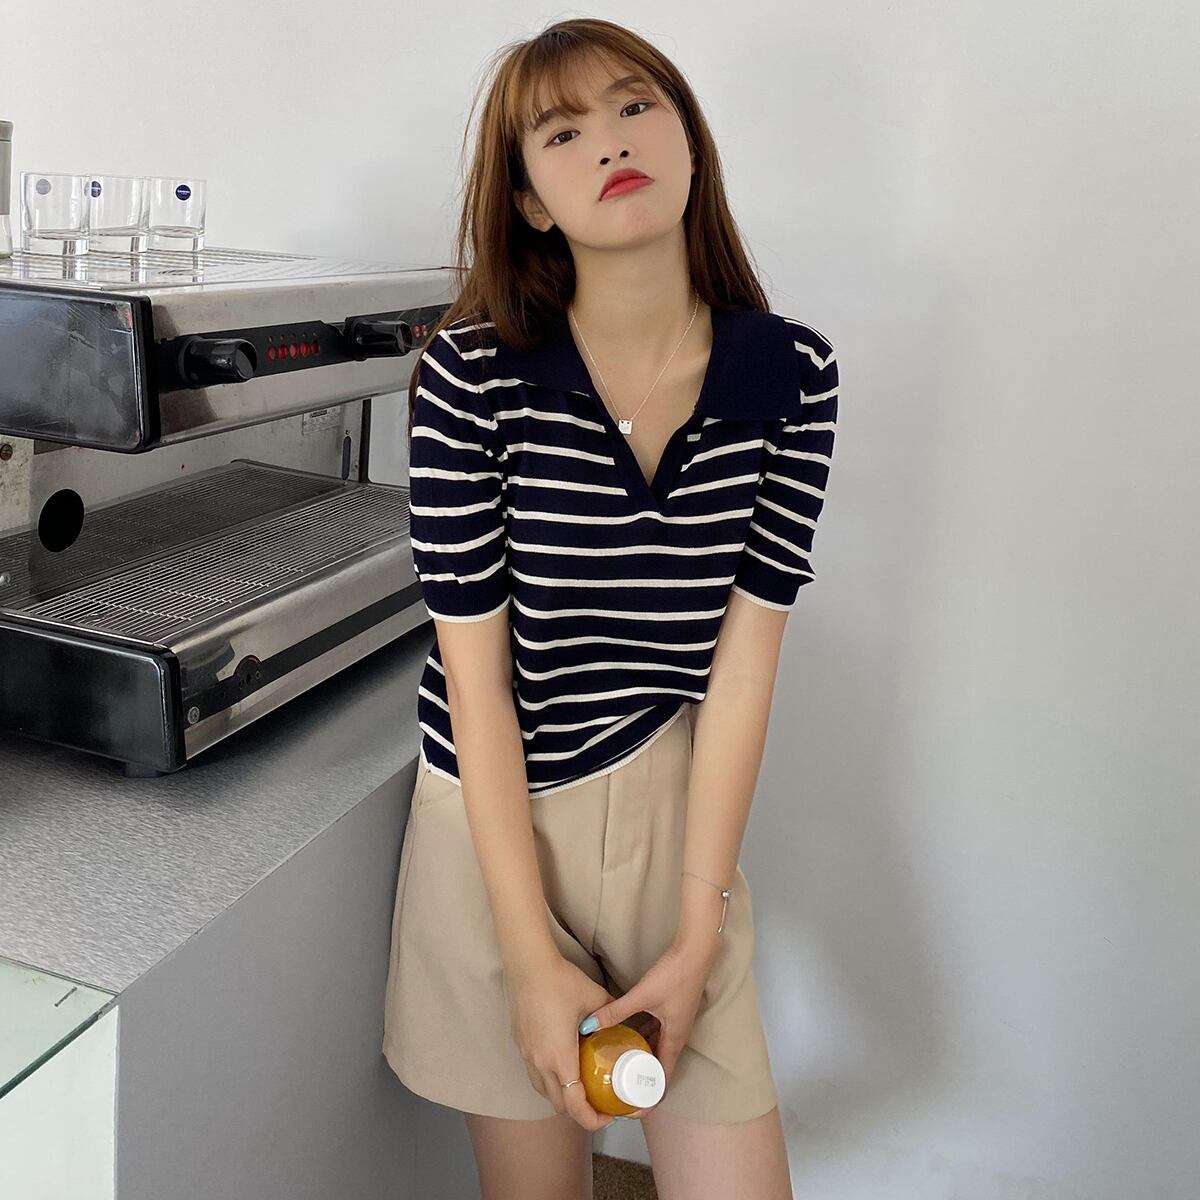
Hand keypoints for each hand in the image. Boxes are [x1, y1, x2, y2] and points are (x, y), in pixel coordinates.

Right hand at [504, 954, 617, 1131]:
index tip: (608, 1115)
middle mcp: (540, 1062)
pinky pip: (535, 1074)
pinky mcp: (520, 1044)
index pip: (574, 1105)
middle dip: (580, 1111)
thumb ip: (612, 1014)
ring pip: (543, 1091)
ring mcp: (527, 1055)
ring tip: (582, 1087)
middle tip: (599, 1102)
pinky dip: (550, 1080)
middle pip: (559, 1105)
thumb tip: (627, 1020)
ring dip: (563, 1097)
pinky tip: (563, 1064)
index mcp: (560, 1057)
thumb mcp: (595, 998)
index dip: (592, 1119)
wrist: (528, 964)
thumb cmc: (561, 981)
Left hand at [577, 937, 718, 1117]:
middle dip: (639, 1083)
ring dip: (639, 1061)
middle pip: (658, 1069)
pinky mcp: (670, 1011)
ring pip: (655, 1050)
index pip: (663, 1083)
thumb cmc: (676, 975)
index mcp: (674, 1041)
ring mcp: (674, 1024)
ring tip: (615, 1069)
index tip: (630, 1111)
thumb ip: (616, 1010)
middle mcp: (676, 1037)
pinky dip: (641, 1040)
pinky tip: (623, 1037)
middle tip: (616, 1091)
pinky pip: (655, 1034)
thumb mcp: (643, 995)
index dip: (648, 1100)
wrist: (696, 951)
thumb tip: (588, 1025)